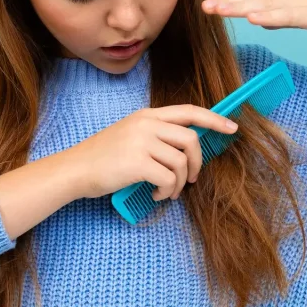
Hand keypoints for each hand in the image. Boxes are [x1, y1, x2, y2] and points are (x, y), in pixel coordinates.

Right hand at [65, 105, 238, 200]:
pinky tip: (157, 194)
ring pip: (182, 162)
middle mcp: (147, 124)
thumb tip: (188, 147)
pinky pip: (169, 179)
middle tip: (192, 178)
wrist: (74, 169)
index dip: (214, 119)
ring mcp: (142, 142)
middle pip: (191, 139)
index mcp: (147, 115)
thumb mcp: (131, 134)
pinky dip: (168, 191)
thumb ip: (157, 135)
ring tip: (169, 191)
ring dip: (180, 182)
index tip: (232, 128)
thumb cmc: (103, 157)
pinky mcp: (137, 163)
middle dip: (198, 162)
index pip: (189, 111)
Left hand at [203, 0, 306, 37]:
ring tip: (217, 10)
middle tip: (204, 4)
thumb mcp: (302, 10)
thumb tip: (258, 19)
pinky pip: (285, 16)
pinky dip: (267, 16)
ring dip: (238, 6)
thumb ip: (279, 14)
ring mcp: (299, 1)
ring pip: (263, 3)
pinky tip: (251, 18)